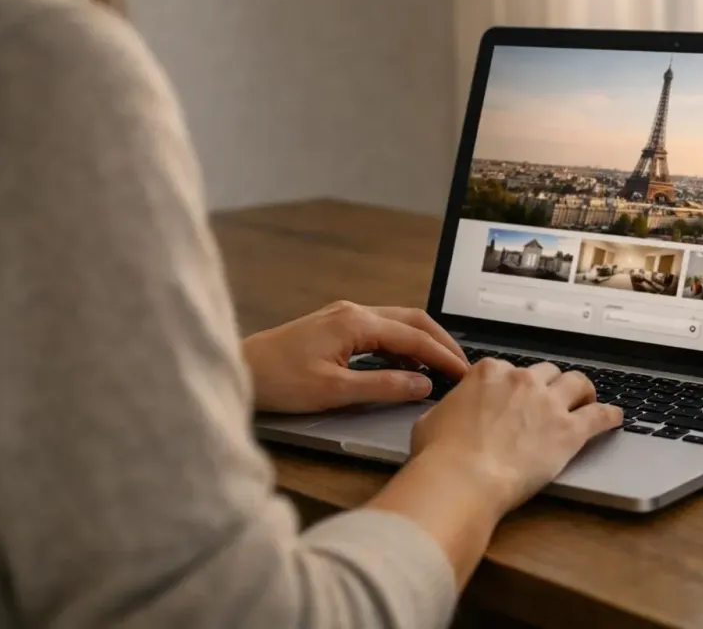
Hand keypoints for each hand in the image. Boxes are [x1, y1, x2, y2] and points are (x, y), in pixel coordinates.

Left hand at [242, 300, 469, 412]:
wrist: (238, 371)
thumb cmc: (278, 381)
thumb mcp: (335, 391)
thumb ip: (384, 386)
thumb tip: (422, 384)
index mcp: (355, 322)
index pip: (414, 336)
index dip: (443, 355)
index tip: (464, 373)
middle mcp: (353, 312)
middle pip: (412, 320)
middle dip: (440, 342)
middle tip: (461, 366)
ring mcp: (344, 316)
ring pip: (397, 323)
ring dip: (422, 344)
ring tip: (440, 369)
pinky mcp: (336, 326)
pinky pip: (380, 331)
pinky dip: (401, 346)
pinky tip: (407, 367)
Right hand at [409, 358, 623, 512]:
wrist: (462, 479)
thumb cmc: (441, 456)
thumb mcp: (431, 420)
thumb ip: (449, 409)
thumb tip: (448, 414)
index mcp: (489, 373)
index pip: (509, 370)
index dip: (514, 386)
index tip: (516, 397)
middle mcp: (522, 381)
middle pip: (546, 373)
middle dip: (550, 384)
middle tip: (552, 398)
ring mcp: (548, 404)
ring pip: (577, 383)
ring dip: (583, 391)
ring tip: (587, 400)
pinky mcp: (568, 431)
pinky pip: (599, 416)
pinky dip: (610, 415)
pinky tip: (615, 418)